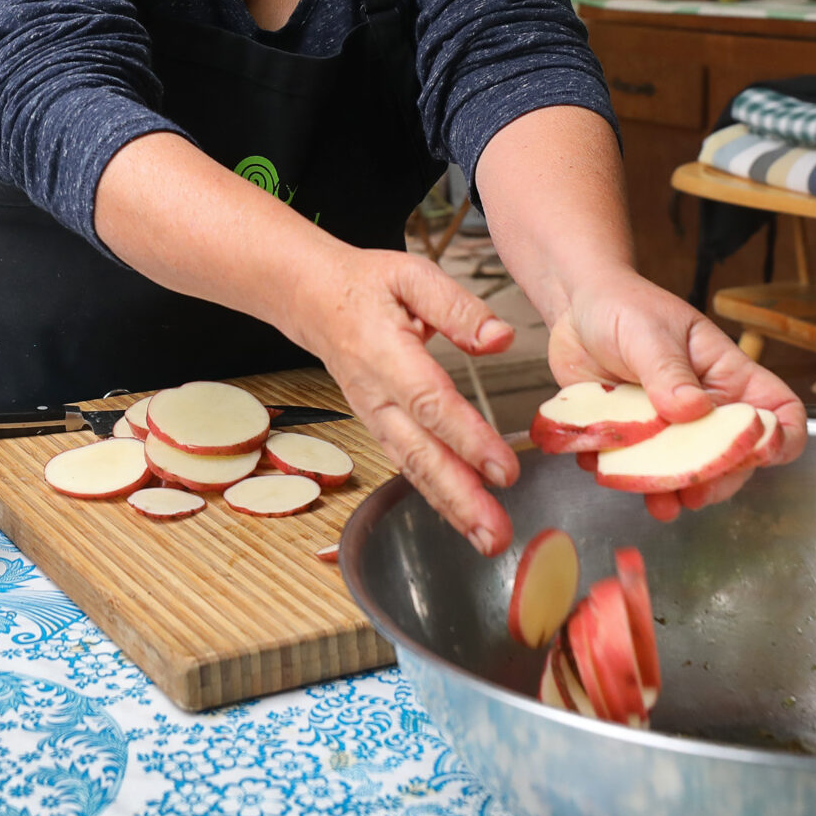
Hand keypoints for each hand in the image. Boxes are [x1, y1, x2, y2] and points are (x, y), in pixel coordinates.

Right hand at [283, 247, 519, 557]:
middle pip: (419, 452)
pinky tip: (463, 520)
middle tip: (495, 531)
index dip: (466, 438)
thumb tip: (502, 338)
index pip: (430, 402)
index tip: (503, 470)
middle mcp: (376, 394)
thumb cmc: (364, 285)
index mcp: (386, 353)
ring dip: (450, 508)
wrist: (311, 299)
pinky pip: (408, 466)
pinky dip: (435, 498)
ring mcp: (374, 416)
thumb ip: (457, 307)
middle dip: (460, 496)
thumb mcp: (411, 275)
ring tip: (487, 540)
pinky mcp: (379, 427)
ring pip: (413, 468)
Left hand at [547, 266, 805, 523]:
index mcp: (726, 375)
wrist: (574, 309)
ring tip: (660, 503)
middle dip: (720, 479)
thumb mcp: (648, 333)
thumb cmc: (623, 307)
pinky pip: (634, 468)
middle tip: (696, 492)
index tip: (763, 453)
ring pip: (685, 471)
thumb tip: (692, 410)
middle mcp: (704, 407)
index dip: (783, 436)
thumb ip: (668, 372)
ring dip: (674, 491)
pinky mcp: (632, 436)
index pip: (779, 409)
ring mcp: (668, 426)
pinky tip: (602, 465)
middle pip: (733, 456)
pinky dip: (623, 476)